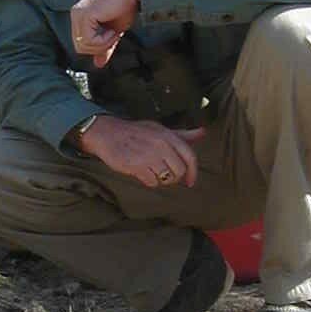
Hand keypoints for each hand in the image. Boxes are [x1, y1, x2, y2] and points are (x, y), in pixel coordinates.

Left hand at [70, 0, 139, 66]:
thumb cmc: (125, 7)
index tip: (112, 37)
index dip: (97, 47)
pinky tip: (112, 29)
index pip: (80, 44)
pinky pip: (89, 40)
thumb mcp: (113, 32)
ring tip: (113, 32)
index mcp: (80, 17)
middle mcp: (76, 14)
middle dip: (99, 47)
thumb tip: (98, 64)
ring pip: (83, 45)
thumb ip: (104, 47)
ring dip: (103, 43)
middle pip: (80, 47)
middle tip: (113, 36)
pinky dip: (103, 40)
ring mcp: (79, 14)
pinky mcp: (85, 15)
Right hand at [78, 115, 205, 188]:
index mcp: (168, 136)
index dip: (194, 172)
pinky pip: (152, 182)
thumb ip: (182, 134)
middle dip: (175, 178)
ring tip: (152, 171)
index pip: (190, 156)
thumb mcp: (160, 129)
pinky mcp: (137, 166)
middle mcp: (161, 145)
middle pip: (180, 171)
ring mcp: (149, 156)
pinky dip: (149, 181)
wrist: (107, 133)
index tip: (191, 182)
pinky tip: (142, 172)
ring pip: (167, 179)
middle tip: (165, 175)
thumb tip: (203, 132)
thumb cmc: (136, 132)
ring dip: (161, 180)